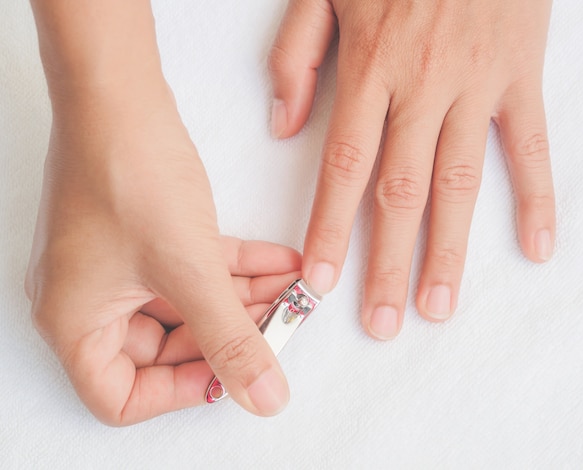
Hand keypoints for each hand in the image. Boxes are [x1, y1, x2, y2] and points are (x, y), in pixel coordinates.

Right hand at [25, 85, 299, 424]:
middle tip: (279, 327)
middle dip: (229, 336)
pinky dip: (237, 270)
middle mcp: (92, 300)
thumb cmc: (126, 174)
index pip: (121, 396)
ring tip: (292, 292)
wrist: (119, 95)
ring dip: (244, 300)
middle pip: (167, 349)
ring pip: (190, 305)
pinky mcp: (145, 238)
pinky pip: (194, 269)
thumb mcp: (189, 271)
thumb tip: (264, 397)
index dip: (181, 392)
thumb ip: (231, 340)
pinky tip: (282, 263)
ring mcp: (119, 267)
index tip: (232, 373)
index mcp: (75, 323)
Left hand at [269, 0, 555, 335]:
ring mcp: (476, 85)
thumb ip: (296, 58)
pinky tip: (536, 246)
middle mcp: (421, 88)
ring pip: (460, 183)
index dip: (330, 228)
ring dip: (450, 250)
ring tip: (440, 306)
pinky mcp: (520, 74)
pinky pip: (530, 145)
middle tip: (382, 321)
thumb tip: (283, 128)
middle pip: (400, 192)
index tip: (321, 282)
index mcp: (369, 70)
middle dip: (387, 263)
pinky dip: (535, 197)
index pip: (343, 167)